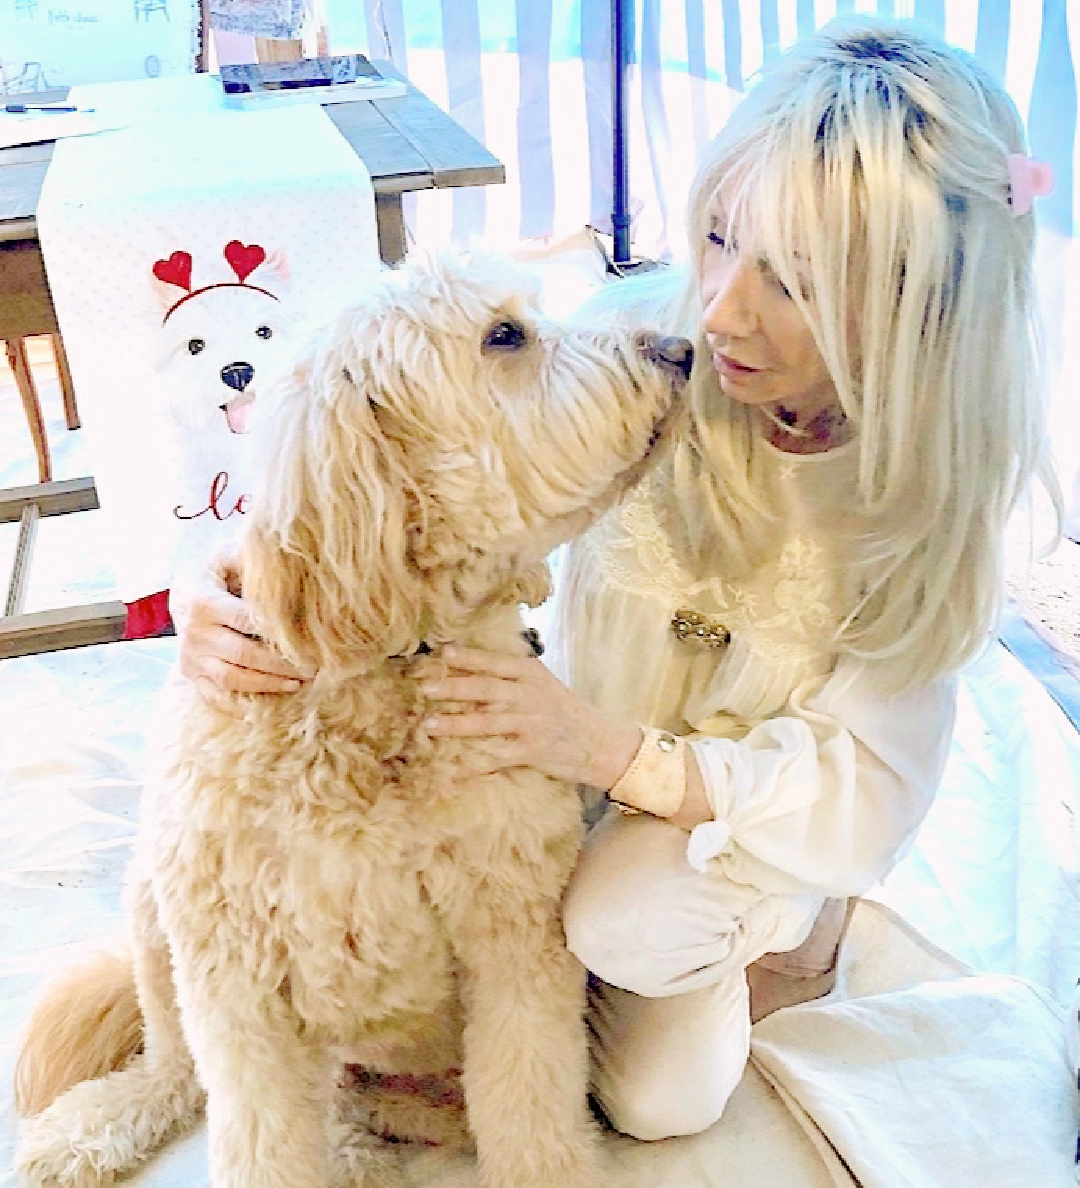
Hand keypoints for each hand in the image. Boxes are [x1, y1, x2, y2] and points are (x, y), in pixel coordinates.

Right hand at [169, 551, 313, 700]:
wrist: (182, 591)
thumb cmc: (217, 572)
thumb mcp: (229, 557)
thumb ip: (253, 560)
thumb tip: (289, 559)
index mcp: (203, 601)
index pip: (246, 620)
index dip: (277, 631)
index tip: (307, 638)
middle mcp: (194, 633)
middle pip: (243, 653)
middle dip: (280, 663)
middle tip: (312, 667)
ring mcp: (191, 658)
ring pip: (232, 678)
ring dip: (267, 684)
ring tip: (298, 684)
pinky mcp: (191, 675)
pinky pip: (214, 697)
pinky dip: (239, 705)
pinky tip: (267, 705)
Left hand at [421, 645, 641, 787]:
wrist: (601, 742)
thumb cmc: (567, 712)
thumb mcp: (545, 684)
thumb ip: (515, 675)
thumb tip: (476, 666)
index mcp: (531, 674)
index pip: (494, 662)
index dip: (467, 658)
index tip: (442, 653)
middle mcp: (530, 695)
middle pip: (485, 688)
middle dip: (453, 687)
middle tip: (425, 687)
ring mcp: (531, 723)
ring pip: (486, 721)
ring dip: (455, 723)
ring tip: (429, 724)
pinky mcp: (532, 750)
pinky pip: (497, 757)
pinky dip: (474, 764)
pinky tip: (453, 769)